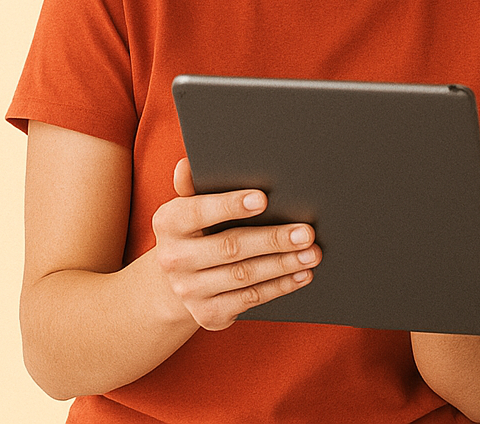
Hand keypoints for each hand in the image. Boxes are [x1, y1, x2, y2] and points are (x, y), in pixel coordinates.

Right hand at [150, 158, 320, 330]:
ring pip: (244, 276)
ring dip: (283, 264)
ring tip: (312, 253)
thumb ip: (194, 185)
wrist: (177, 282)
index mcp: (167, 222)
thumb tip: (188, 164)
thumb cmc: (196, 231)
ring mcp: (189, 290)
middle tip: (306, 232)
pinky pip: (250, 299)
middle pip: (230, 247)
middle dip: (272, 239)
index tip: (262, 199)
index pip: (198, 211)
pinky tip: (301, 275)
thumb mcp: (189, 206)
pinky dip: (279, 286)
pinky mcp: (208, 314)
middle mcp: (173, 259)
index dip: (230, 205)